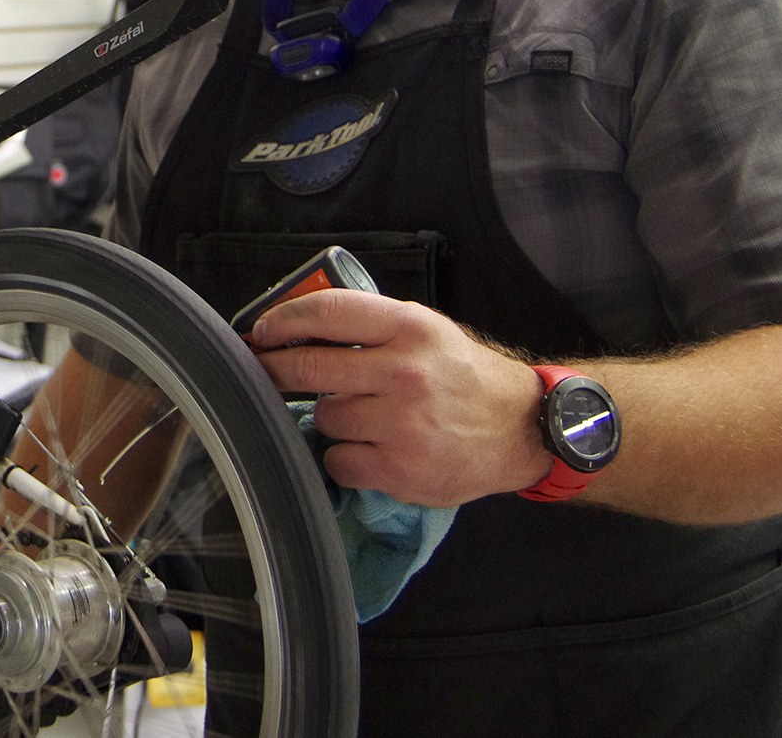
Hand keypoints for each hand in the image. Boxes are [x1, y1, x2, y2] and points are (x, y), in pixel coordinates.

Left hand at [249, 289, 552, 505]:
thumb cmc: (462, 376)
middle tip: (267, 372)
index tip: (261, 332)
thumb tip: (297, 326)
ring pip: (324, 417)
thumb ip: (370, 326)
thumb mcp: (425, 331)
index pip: (326, 312)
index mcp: (409, 328)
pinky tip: (374, 448)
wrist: (519, 428)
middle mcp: (405, 372)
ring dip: (331, 418)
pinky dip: (347, 457)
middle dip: (276, 370)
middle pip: (308, 368)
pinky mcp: (401, 469)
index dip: (282, 320)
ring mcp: (402, 424)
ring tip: (364, 416)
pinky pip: (339, 460)